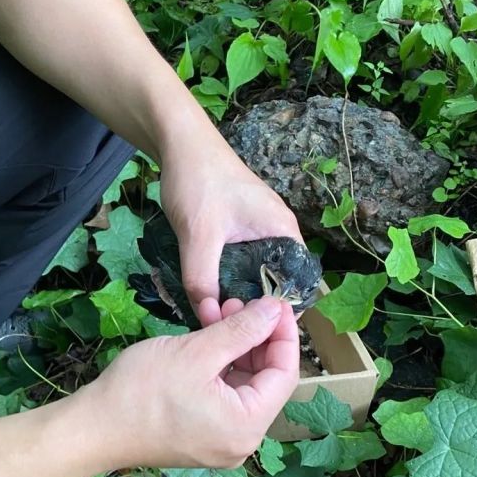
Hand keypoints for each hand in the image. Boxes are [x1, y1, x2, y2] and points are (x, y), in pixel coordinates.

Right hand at [80, 296, 298, 469]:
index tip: (276, 301)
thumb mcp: (197, 351)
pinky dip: (216, 366)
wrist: (91, 428)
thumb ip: (242, 330)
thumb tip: (275, 311)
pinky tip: (203, 337)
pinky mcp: (200, 437)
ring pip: (240, 385)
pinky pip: (221, 397)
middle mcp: (241, 441)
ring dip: (233, 347)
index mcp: (247, 426)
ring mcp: (220, 442)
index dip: (283, 334)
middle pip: (264, 381)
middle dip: (253, 337)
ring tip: (215, 311)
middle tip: (236, 301)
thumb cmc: (141, 391)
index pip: (285, 374)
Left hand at [159, 142, 302, 321]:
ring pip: (256, 275)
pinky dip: (228, 279)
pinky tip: (210, 293)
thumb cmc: (198, 182)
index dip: (277, 313)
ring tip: (219, 317)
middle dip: (254, 308)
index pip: (296, 285)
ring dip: (239, 294)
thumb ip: (202, 280)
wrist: (180, 142)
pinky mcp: (240, 229)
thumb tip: (206, 320)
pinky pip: (241, 264)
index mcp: (284, 233)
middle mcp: (279, 233)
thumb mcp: (199, 236)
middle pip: (275, 283)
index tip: (253, 334)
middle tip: (230, 331)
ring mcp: (260, 230)